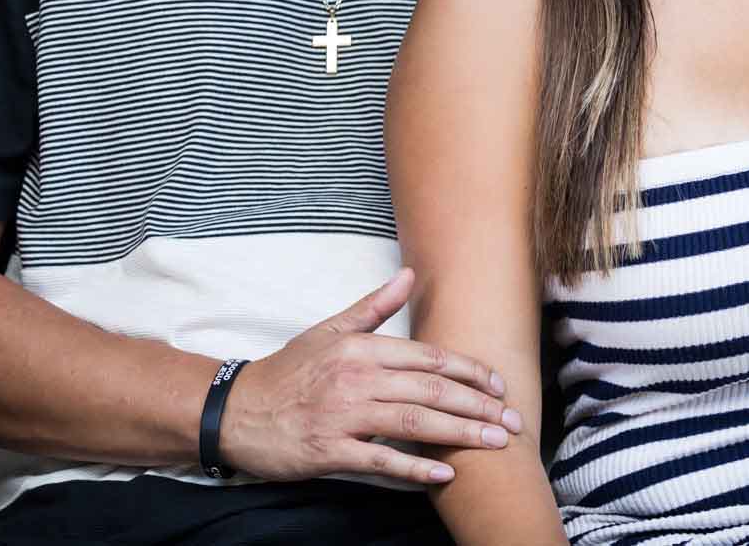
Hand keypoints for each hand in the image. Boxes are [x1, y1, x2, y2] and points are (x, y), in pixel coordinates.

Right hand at [218, 268, 523, 485]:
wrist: (237, 411)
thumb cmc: (288, 371)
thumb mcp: (329, 330)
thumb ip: (373, 307)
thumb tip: (409, 275)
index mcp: (361, 348)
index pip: (430, 357)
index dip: (470, 371)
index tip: (498, 384)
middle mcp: (357, 378)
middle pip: (432, 390)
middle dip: (478, 405)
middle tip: (511, 419)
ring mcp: (344, 416)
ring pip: (415, 422)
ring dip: (460, 434)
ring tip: (494, 443)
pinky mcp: (331, 451)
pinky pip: (382, 461)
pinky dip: (416, 468)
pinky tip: (444, 474)